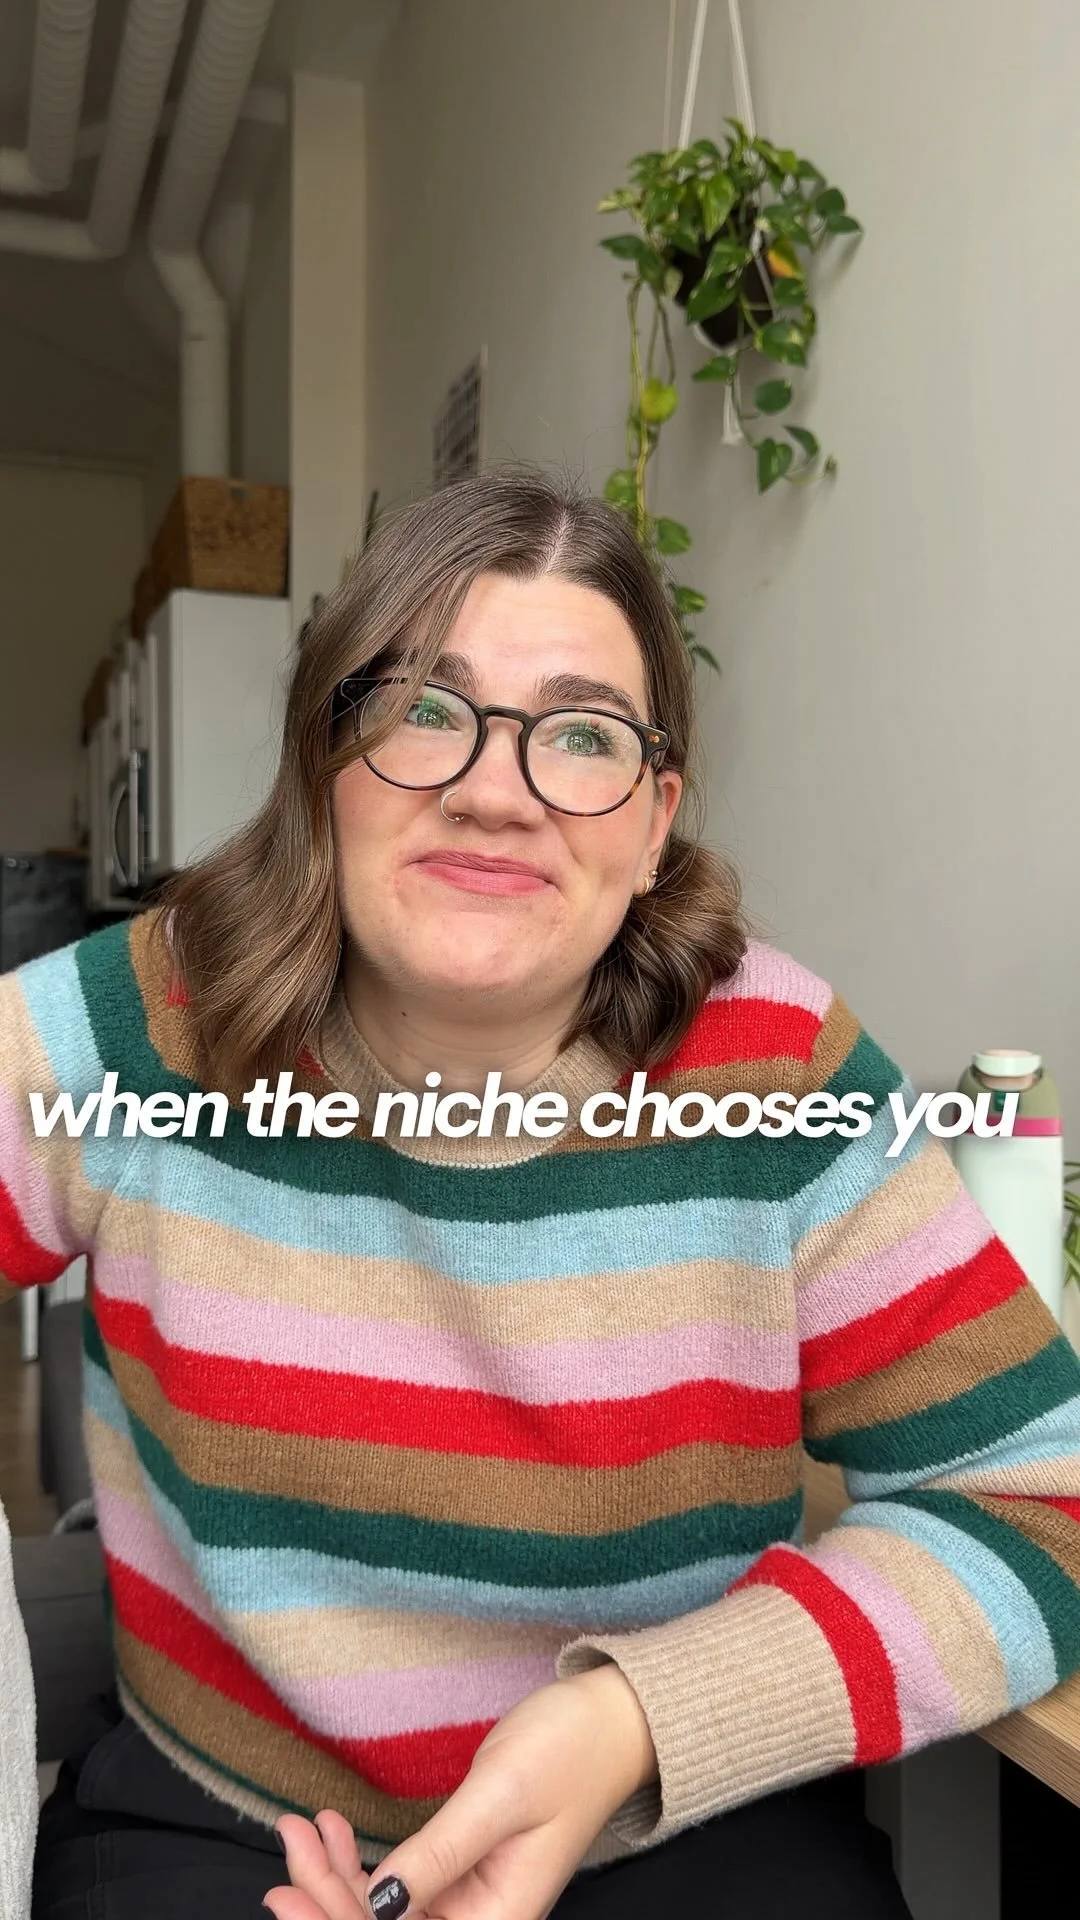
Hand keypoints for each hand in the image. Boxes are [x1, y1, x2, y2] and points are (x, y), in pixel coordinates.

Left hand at [264, 1664, 656, 1919]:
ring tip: (300, 1829)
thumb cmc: (570, 1751)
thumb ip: (441, 1853)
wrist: (609, 1722)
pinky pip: (400, 1886)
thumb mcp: (501, 1796)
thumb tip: (379, 1904)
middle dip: (326, 1897)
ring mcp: (470, 1902)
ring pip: (383, 1913)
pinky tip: (333, 1831)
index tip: (285, 1892)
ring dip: (335, 1877)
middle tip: (286, 1843)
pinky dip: (360, 1862)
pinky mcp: (462, 1875)